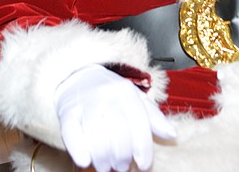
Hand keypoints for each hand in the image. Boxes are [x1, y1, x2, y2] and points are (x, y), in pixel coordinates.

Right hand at [54, 64, 175, 171]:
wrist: (78, 76)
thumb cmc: (111, 93)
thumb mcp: (135, 100)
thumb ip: (154, 117)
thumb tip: (172, 134)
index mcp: (127, 93)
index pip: (139, 123)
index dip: (143, 148)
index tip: (144, 165)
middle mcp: (106, 95)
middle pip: (118, 132)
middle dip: (122, 157)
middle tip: (122, 167)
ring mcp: (85, 102)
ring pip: (96, 134)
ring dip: (103, 158)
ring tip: (106, 167)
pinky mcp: (66, 112)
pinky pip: (71, 131)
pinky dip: (78, 148)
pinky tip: (85, 161)